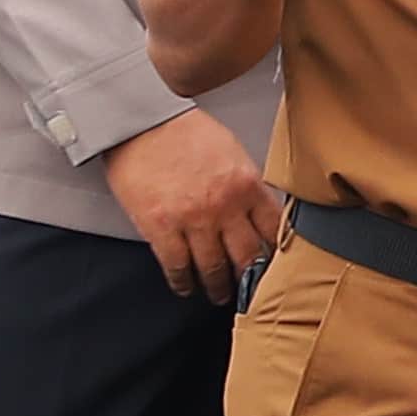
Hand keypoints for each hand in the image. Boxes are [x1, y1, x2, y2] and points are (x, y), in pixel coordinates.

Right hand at [101, 107, 286, 300]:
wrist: (140, 121)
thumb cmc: (183, 131)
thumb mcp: (231, 151)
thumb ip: (245, 184)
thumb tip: (257, 213)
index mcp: (246, 184)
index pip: (273, 230)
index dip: (276, 253)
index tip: (276, 267)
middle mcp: (224, 205)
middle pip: (248, 257)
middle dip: (249, 278)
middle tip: (249, 289)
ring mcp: (193, 219)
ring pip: (213, 268)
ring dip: (217, 287)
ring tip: (217, 293)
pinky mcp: (161, 228)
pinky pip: (177, 267)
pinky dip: (183, 282)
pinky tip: (185, 286)